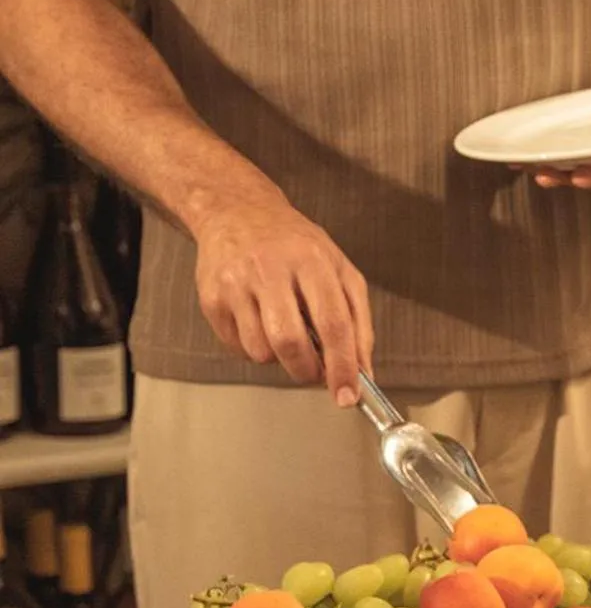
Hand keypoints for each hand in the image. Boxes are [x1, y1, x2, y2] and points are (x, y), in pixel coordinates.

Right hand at [193, 192, 372, 405]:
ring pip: (261, 351)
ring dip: (280, 359)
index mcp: (312, 261)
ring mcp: (236, 282)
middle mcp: (270, 269)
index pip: (333, 324)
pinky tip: (261, 322)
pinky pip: (238, 347)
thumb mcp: (341, 272)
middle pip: (290, 342)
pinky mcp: (211, 297)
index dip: (342, 367)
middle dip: (307, 370)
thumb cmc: (296, 246)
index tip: (347, 395)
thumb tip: (363, 372)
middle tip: (314, 370)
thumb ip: (358, 323)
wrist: (238, 212)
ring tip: (285, 331)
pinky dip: (256, 348)